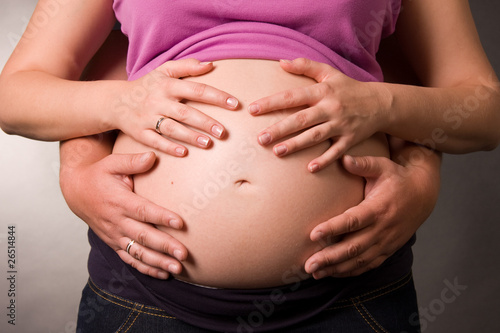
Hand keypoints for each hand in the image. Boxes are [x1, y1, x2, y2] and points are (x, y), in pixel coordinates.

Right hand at [60, 150, 186, 278]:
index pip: (142, 210)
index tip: (180, 223)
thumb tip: (153, 156)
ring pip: (138, 252)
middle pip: (143, 236)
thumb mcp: (112, 163)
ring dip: (158, 262)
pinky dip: (146, 269)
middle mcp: (116, 221)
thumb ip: (133, 161)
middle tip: (184, 254)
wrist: (76, 192)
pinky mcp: (114, 243)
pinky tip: (164, 274)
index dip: (161, 217)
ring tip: (178, 268)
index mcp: (118, 201)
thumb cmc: (98, 175)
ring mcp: (114, 235)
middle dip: (164, 246)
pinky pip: (130, 259)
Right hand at [114, 59, 238, 155]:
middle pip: (185, 112)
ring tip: (208, 143)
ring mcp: (148, 118)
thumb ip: (187, 66)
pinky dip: (168, 147)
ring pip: (172, 128)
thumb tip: (211, 64)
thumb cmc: (148, 86)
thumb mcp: (164, 70)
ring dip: (190, 136)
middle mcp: (158, 101)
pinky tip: (184, 152)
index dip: (216, 97)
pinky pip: (155, 141)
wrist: (116, 101)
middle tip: (223, 131)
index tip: (235, 104)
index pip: (196, 90)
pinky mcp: (139, 133)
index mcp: (167, 85)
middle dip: (205, 122)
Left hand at [248, 58, 389, 171]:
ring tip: (277, 152)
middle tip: (260, 138)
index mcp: (322, 91)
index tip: (253, 110)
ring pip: (315, 136)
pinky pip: (336, 151)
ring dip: (296, 145)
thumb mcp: (330, 72)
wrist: (380, 103)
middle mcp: (330, 108)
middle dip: (280, 129)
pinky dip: (325, 160)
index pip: (292, 96)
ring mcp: (341, 125)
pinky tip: (310, 169)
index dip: (272, 103)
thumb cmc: (349, 88)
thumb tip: (281, 62)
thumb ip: (305, 66)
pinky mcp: (350, 139)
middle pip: (301, 119)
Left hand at [304, 149, 439, 277]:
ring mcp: (386, 242)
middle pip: (354, 247)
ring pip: (359, 260)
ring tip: (314, 272)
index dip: (333, 228)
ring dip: (336, 268)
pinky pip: (368, 265)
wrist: (423, 195)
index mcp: (378, 208)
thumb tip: (343, 158)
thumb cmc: (396, 178)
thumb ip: (363, 164)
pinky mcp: (387, 250)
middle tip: (308, 264)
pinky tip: (332, 273)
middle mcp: (382, 228)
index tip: (313, 234)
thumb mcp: (382, 166)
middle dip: (330, 257)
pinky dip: (350, 271)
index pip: (353, 221)